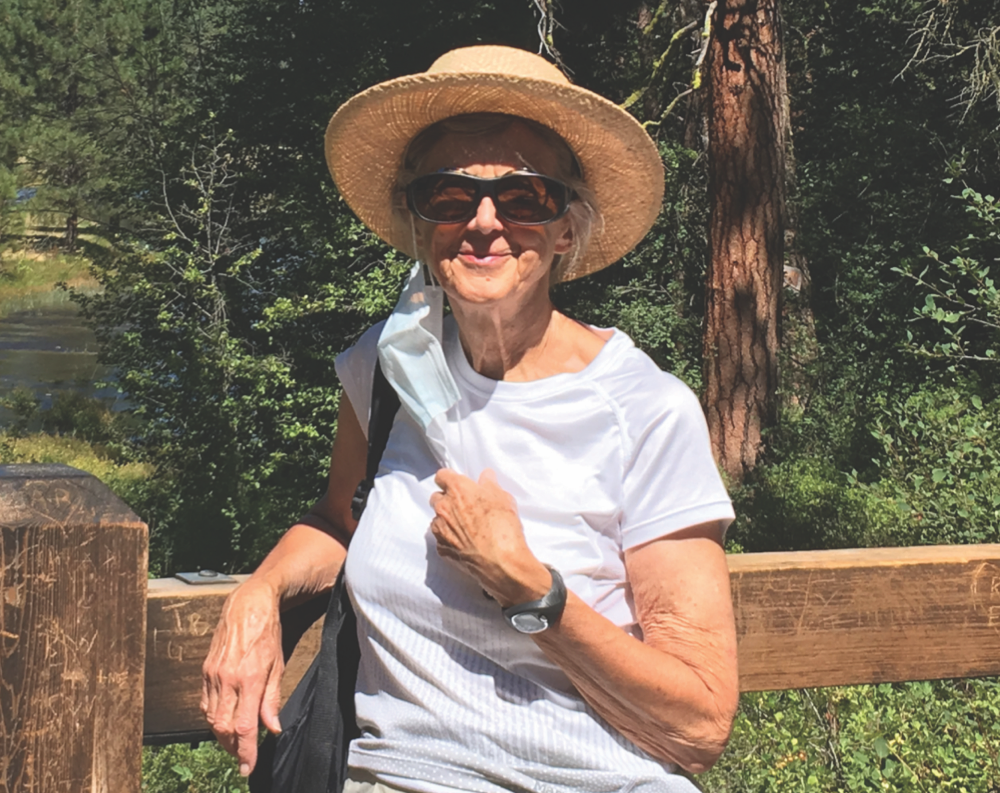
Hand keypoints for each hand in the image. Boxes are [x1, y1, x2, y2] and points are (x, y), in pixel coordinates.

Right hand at [201, 579, 283, 775]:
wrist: (249, 604)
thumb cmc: (268, 632)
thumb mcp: (277, 665)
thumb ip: (272, 699)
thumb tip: (272, 728)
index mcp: (249, 679)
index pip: (245, 726)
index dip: (246, 751)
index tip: (248, 767)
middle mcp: (227, 679)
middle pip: (223, 727)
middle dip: (233, 747)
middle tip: (243, 756)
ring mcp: (213, 674)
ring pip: (211, 718)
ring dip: (222, 735)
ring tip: (235, 742)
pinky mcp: (205, 669)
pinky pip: (204, 702)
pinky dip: (212, 717)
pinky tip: (222, 720)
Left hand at [429, 468, 549, 605]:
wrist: (501, 563)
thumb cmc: (503, 528)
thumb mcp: (504, 499)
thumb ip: (490, 485)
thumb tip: (485, 477)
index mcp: (457, 490)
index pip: (442, 476)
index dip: (450, 479)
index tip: (459, 484)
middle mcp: (444, 507)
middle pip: (436, 497)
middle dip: (447, 499)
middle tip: (465, 506)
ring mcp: (440, 529)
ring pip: (437, 519)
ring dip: (447, 520)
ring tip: (466, 528)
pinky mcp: (441, 548)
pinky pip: (441, 538)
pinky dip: (450, 538)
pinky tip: (465, 542)